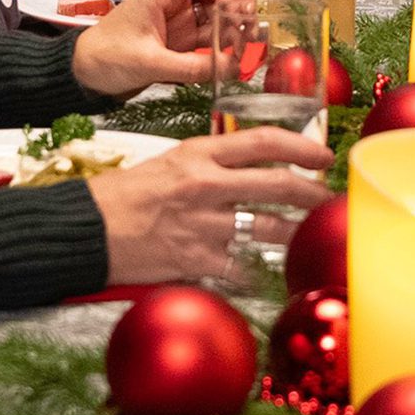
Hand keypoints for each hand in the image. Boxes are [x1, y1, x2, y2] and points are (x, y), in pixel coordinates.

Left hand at [73, 0, 256, 94]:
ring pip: (223, 10)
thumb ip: (190, 67)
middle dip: (240, 3)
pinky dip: (228, 42)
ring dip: (237, 25)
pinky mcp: (185, 38)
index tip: (239, 16)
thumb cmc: (106, 56)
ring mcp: (183, 18)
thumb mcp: (148, 63)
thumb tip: (230, 68)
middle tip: (249, 29)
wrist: (84, 72)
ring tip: (245, 48)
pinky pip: (215, 33)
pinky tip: (233, 58)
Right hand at [88, 128, 339, 285]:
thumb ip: (211, 164)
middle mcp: (205, 185)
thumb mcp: (170, 163)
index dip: (302, 147)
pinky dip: (255, 272)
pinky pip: (241, 267)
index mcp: (199, 154)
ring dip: (297, 233)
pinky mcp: (195, 259)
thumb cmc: (124, 195)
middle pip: (279, 184)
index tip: (323, 156)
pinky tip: (264, 274)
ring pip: (269, 228)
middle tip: (328, 200)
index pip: (263, 141)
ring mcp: (202, 224)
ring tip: (309, 236)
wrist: (85, 228)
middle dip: (313, 194)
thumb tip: (252, 168)